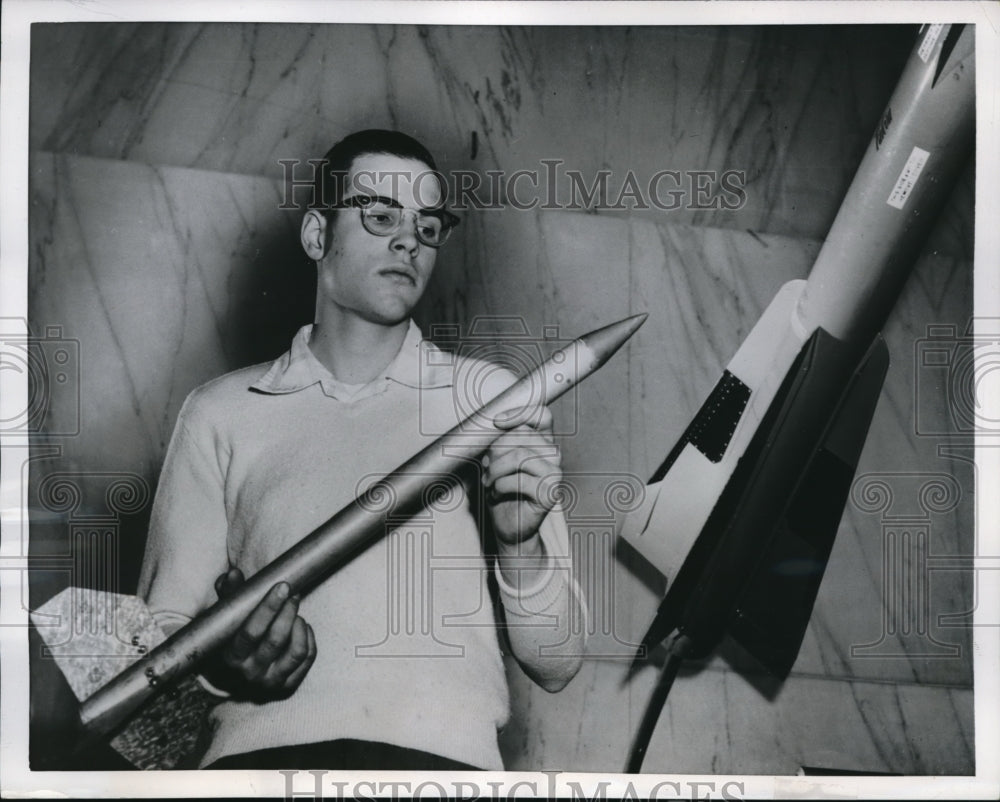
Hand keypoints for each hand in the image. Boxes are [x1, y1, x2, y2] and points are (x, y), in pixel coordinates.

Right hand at [202, 568, 316, 700]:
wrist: (238, 674)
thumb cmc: (234, 637)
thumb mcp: (228, 619)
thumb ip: (230, 596)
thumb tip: (233, 574)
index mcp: (232, 656)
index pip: (251, 632)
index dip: (269, 608)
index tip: (282, 586)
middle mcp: (250, 673)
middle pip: (275, 641)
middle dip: (288, 612)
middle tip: (293, 594)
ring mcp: (271, 681)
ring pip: (296, 651)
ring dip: (299, 626)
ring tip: (295, 614)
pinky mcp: (288, 685)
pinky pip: (307, 658)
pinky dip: (309, 637)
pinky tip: (301, 626)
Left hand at [483, 404, 561, 545]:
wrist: (508, 526)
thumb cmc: (502, 491)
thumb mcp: (497, 459)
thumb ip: (500, 441)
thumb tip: (494, 424)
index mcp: (543, 442)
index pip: (542, 415)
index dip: (520, 413)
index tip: (497, 422)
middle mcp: (553, 455)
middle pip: (523, 434)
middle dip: (496, 451)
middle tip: (487, 469)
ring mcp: (555, 474)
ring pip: (519, 456)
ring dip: (495, 470)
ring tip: (489, 482)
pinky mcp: (550, 493)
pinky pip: (518, 480)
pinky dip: (499, 487)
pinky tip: (497, 494)